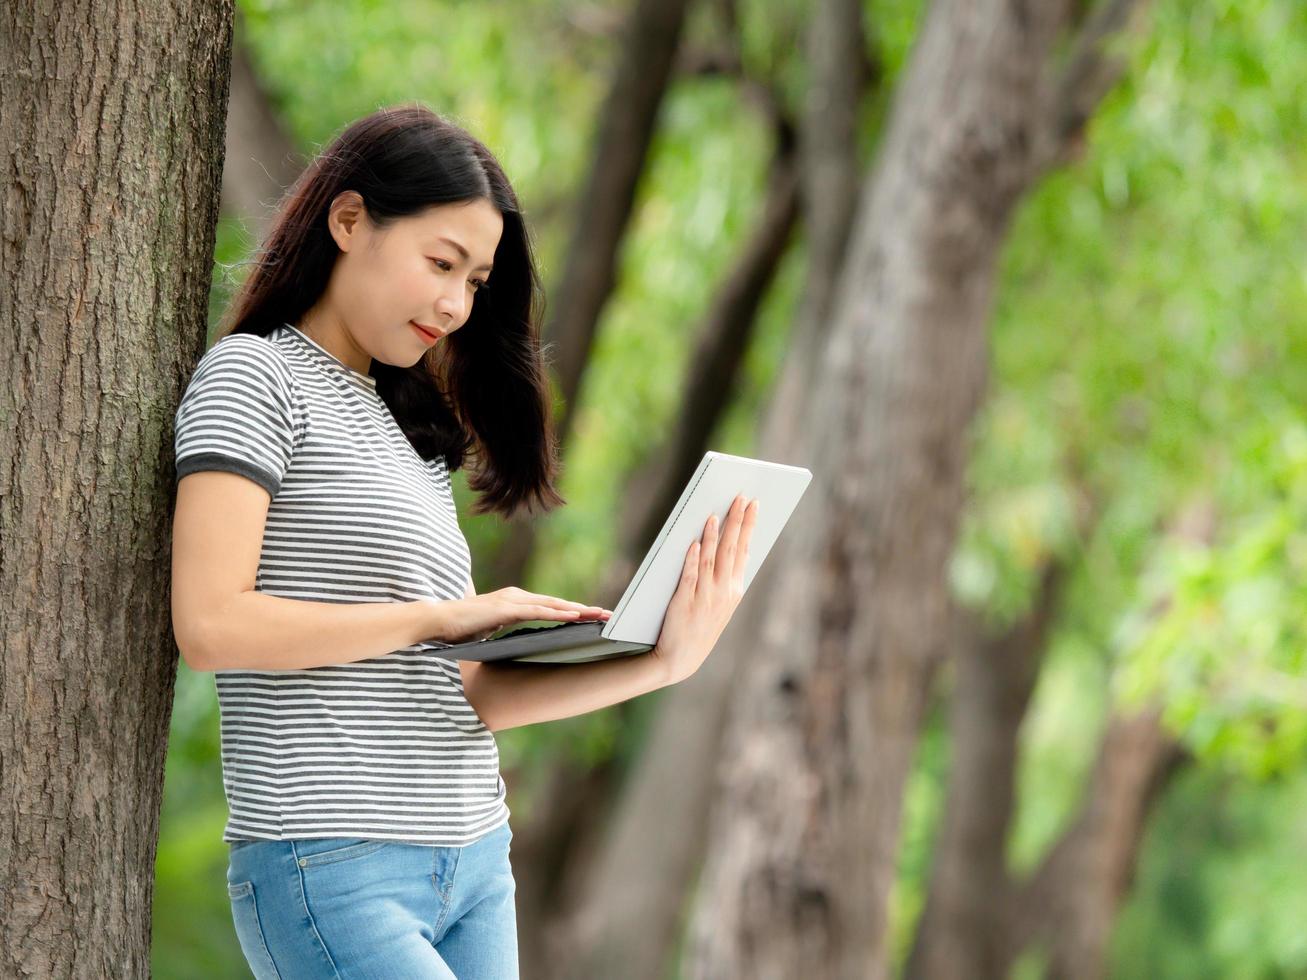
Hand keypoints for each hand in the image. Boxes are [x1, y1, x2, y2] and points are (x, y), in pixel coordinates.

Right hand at [431, 587, 611, 644]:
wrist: (438, 620)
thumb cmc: (461, 628)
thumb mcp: (490, 630)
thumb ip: (505, 630)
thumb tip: (517, 641)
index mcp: (515, 602)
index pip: (550, 607)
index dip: (573, 612)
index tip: (593, 618)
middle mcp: (517, 596)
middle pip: (558, 603)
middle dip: (584, 610)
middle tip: (608, 615)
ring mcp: (513, 600)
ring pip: (553, 605)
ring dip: (578, 610)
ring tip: (600, 615)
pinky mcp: (507, 608)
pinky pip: (539, 611)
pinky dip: (558, 613)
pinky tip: (575, 616)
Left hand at [650, 493, 758, 684]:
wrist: (680, 659)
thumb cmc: (700, 627)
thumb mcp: (722, 605)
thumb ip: (727, 578)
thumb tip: (734, 547)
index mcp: (734, 590)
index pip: (743, 550)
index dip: (748, 525)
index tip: (753, 504)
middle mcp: (723, 591)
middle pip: (730, 549)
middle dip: (736, 521)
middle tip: (739, 496)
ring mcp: (705, 596)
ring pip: (711, 558)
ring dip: (714, 534)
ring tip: (716, 513)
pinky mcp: (685, 600)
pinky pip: (690, 575)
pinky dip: (693, 558)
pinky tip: (695, 541)